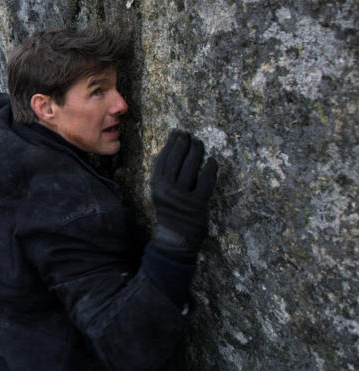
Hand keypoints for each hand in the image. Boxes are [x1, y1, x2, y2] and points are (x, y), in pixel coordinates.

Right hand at [150, 130, 217, 259]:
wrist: (176, 237)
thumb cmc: (170, 210)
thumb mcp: (161, 191)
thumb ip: (165, 174)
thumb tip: (174, 149)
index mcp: (156, 184)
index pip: (163, 158)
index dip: (171, 143)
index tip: (178, 133)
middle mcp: (167, 189)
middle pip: (177, 160)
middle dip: (184, 144)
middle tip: (190, 135)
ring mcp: (183, 197)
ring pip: (191, 168)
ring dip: (196, 153)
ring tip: (199, 143)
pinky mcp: (198, 204)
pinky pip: (206, 182)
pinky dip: (210, 170)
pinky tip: (213, 161)